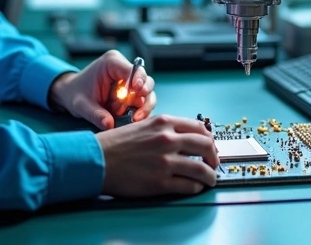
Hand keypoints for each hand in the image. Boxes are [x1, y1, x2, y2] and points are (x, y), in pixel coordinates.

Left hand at [47, 50, 155, 129]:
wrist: (71, 95)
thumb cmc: (75, 94)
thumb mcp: (81, 105)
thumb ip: (95, 114)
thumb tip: (110, 125)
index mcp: (112, 63)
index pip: (134, 70)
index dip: (139, 82)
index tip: (138, 95)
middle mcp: (124, 69)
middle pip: (146, 81)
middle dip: (141, 98)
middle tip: (134, 113)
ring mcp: (130, 81)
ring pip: (148, 93)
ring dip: (142, 107)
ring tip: (133, 119)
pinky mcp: (132, 93)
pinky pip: (144, 102)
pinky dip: (140, 112)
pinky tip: (133, 120)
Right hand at [96, 114, 218, 196]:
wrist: (96, 160)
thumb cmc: (115, 144)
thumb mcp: (142, 126)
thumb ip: (164, 129)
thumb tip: (184, 139)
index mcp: (164, 123)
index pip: (199, 127)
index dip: (209, 138)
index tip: (210, 145)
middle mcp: (168, 140)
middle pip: (206, 146)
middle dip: (214, 156)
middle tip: (213, 163)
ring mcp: (166, 162)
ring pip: (202, 169)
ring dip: (210, 176)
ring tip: (209, 179)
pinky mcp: (161, 182)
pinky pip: (189, 186)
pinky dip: (196, 187)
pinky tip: (194, 187)